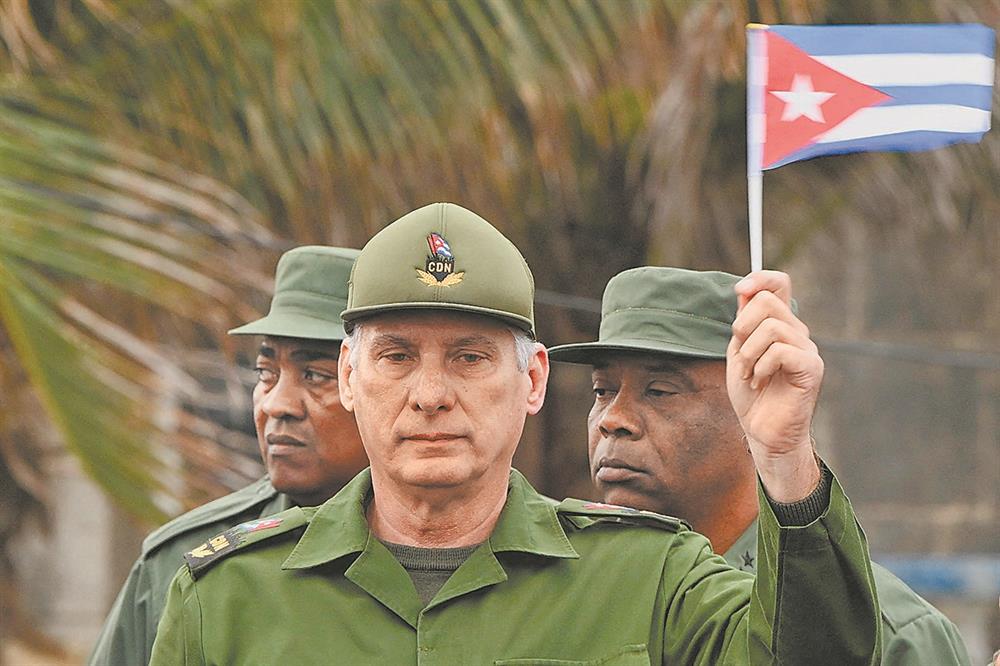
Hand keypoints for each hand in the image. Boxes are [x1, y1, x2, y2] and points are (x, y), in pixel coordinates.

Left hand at [726, 270, 822, 501]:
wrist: (763, 432)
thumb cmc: (752, 394)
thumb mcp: (739, 351)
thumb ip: (744, 322)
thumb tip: (744, 289)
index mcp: (780, 325)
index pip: (780, 284)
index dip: (761, 278)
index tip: (740, 290)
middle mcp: (798, 333)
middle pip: (767, 302)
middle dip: (742, 328)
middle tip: (741, 356)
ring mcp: (807, 350)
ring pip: (770, 327)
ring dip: (748, 354)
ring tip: (750, 375)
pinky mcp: (811, 368)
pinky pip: (780, 350)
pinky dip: (761, 367)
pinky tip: (760, 383)